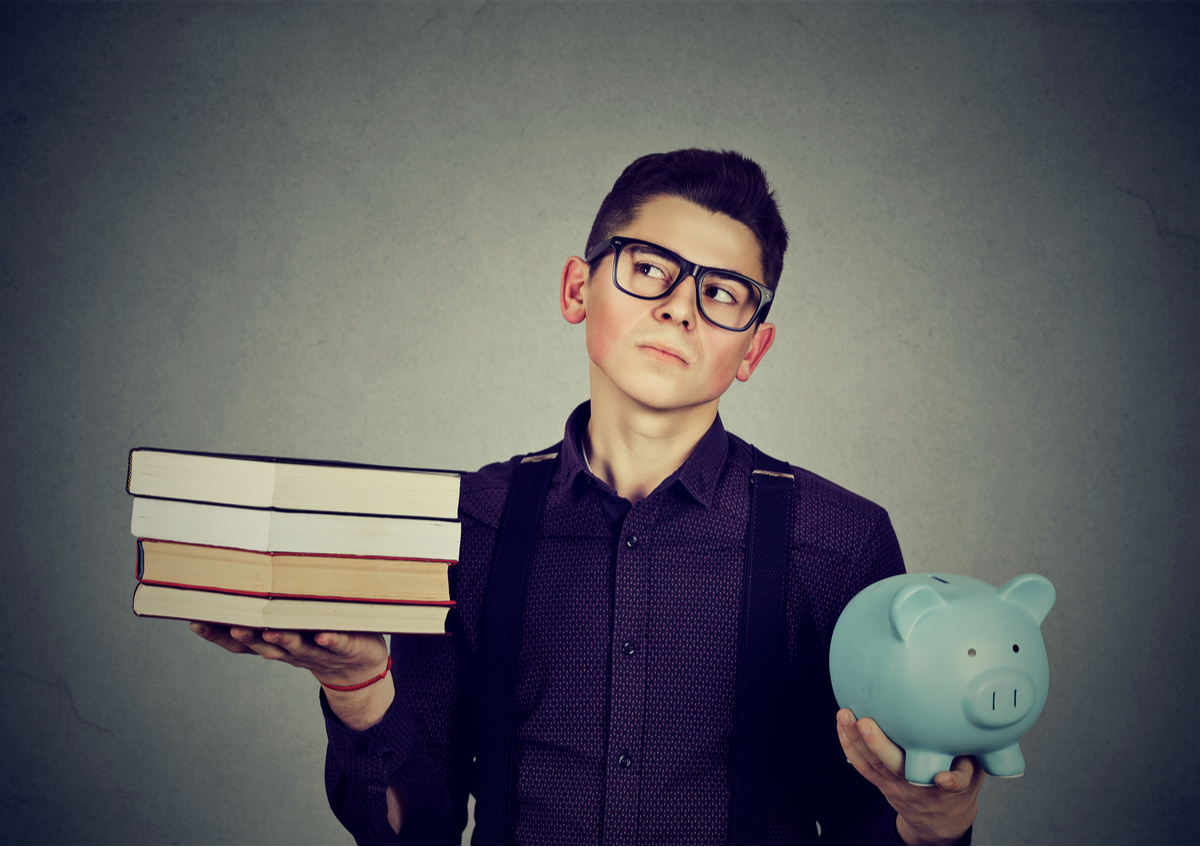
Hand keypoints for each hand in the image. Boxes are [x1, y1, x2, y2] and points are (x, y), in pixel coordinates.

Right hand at [190, 623, 392, 729]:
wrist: (359, 669)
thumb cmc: (320, 637)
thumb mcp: (293, 623)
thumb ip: (274, 605)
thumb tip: (249, 570)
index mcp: (275, 643)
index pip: (241, 642)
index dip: (218, 634)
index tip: (195, 620)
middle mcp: (292, 650)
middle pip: (265, 646)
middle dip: (248, 636)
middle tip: (233, 625)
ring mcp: (320, 651)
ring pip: (298, 646)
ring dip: (284, 639)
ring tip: (271, 630)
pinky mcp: (347, 648)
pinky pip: (338, 644)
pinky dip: (331, 640)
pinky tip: (324, 634)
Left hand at [836, 708, 982, 845]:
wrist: (939, 819)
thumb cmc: (958, 781)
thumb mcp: (975, 768)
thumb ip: (972, 746)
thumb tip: (966, 712)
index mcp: (952, 783)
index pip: (956, 783)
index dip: (953, 780)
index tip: (946, 778)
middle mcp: (922, 785)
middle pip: (900, 768)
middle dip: (881, 746)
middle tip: (866, 724)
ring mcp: (898, 785)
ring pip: (875, 764)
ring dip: (857, 739)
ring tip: (844, 715)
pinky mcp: (882, 783)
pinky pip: (863, 766)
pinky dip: (849, 746)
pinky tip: (841, 726)